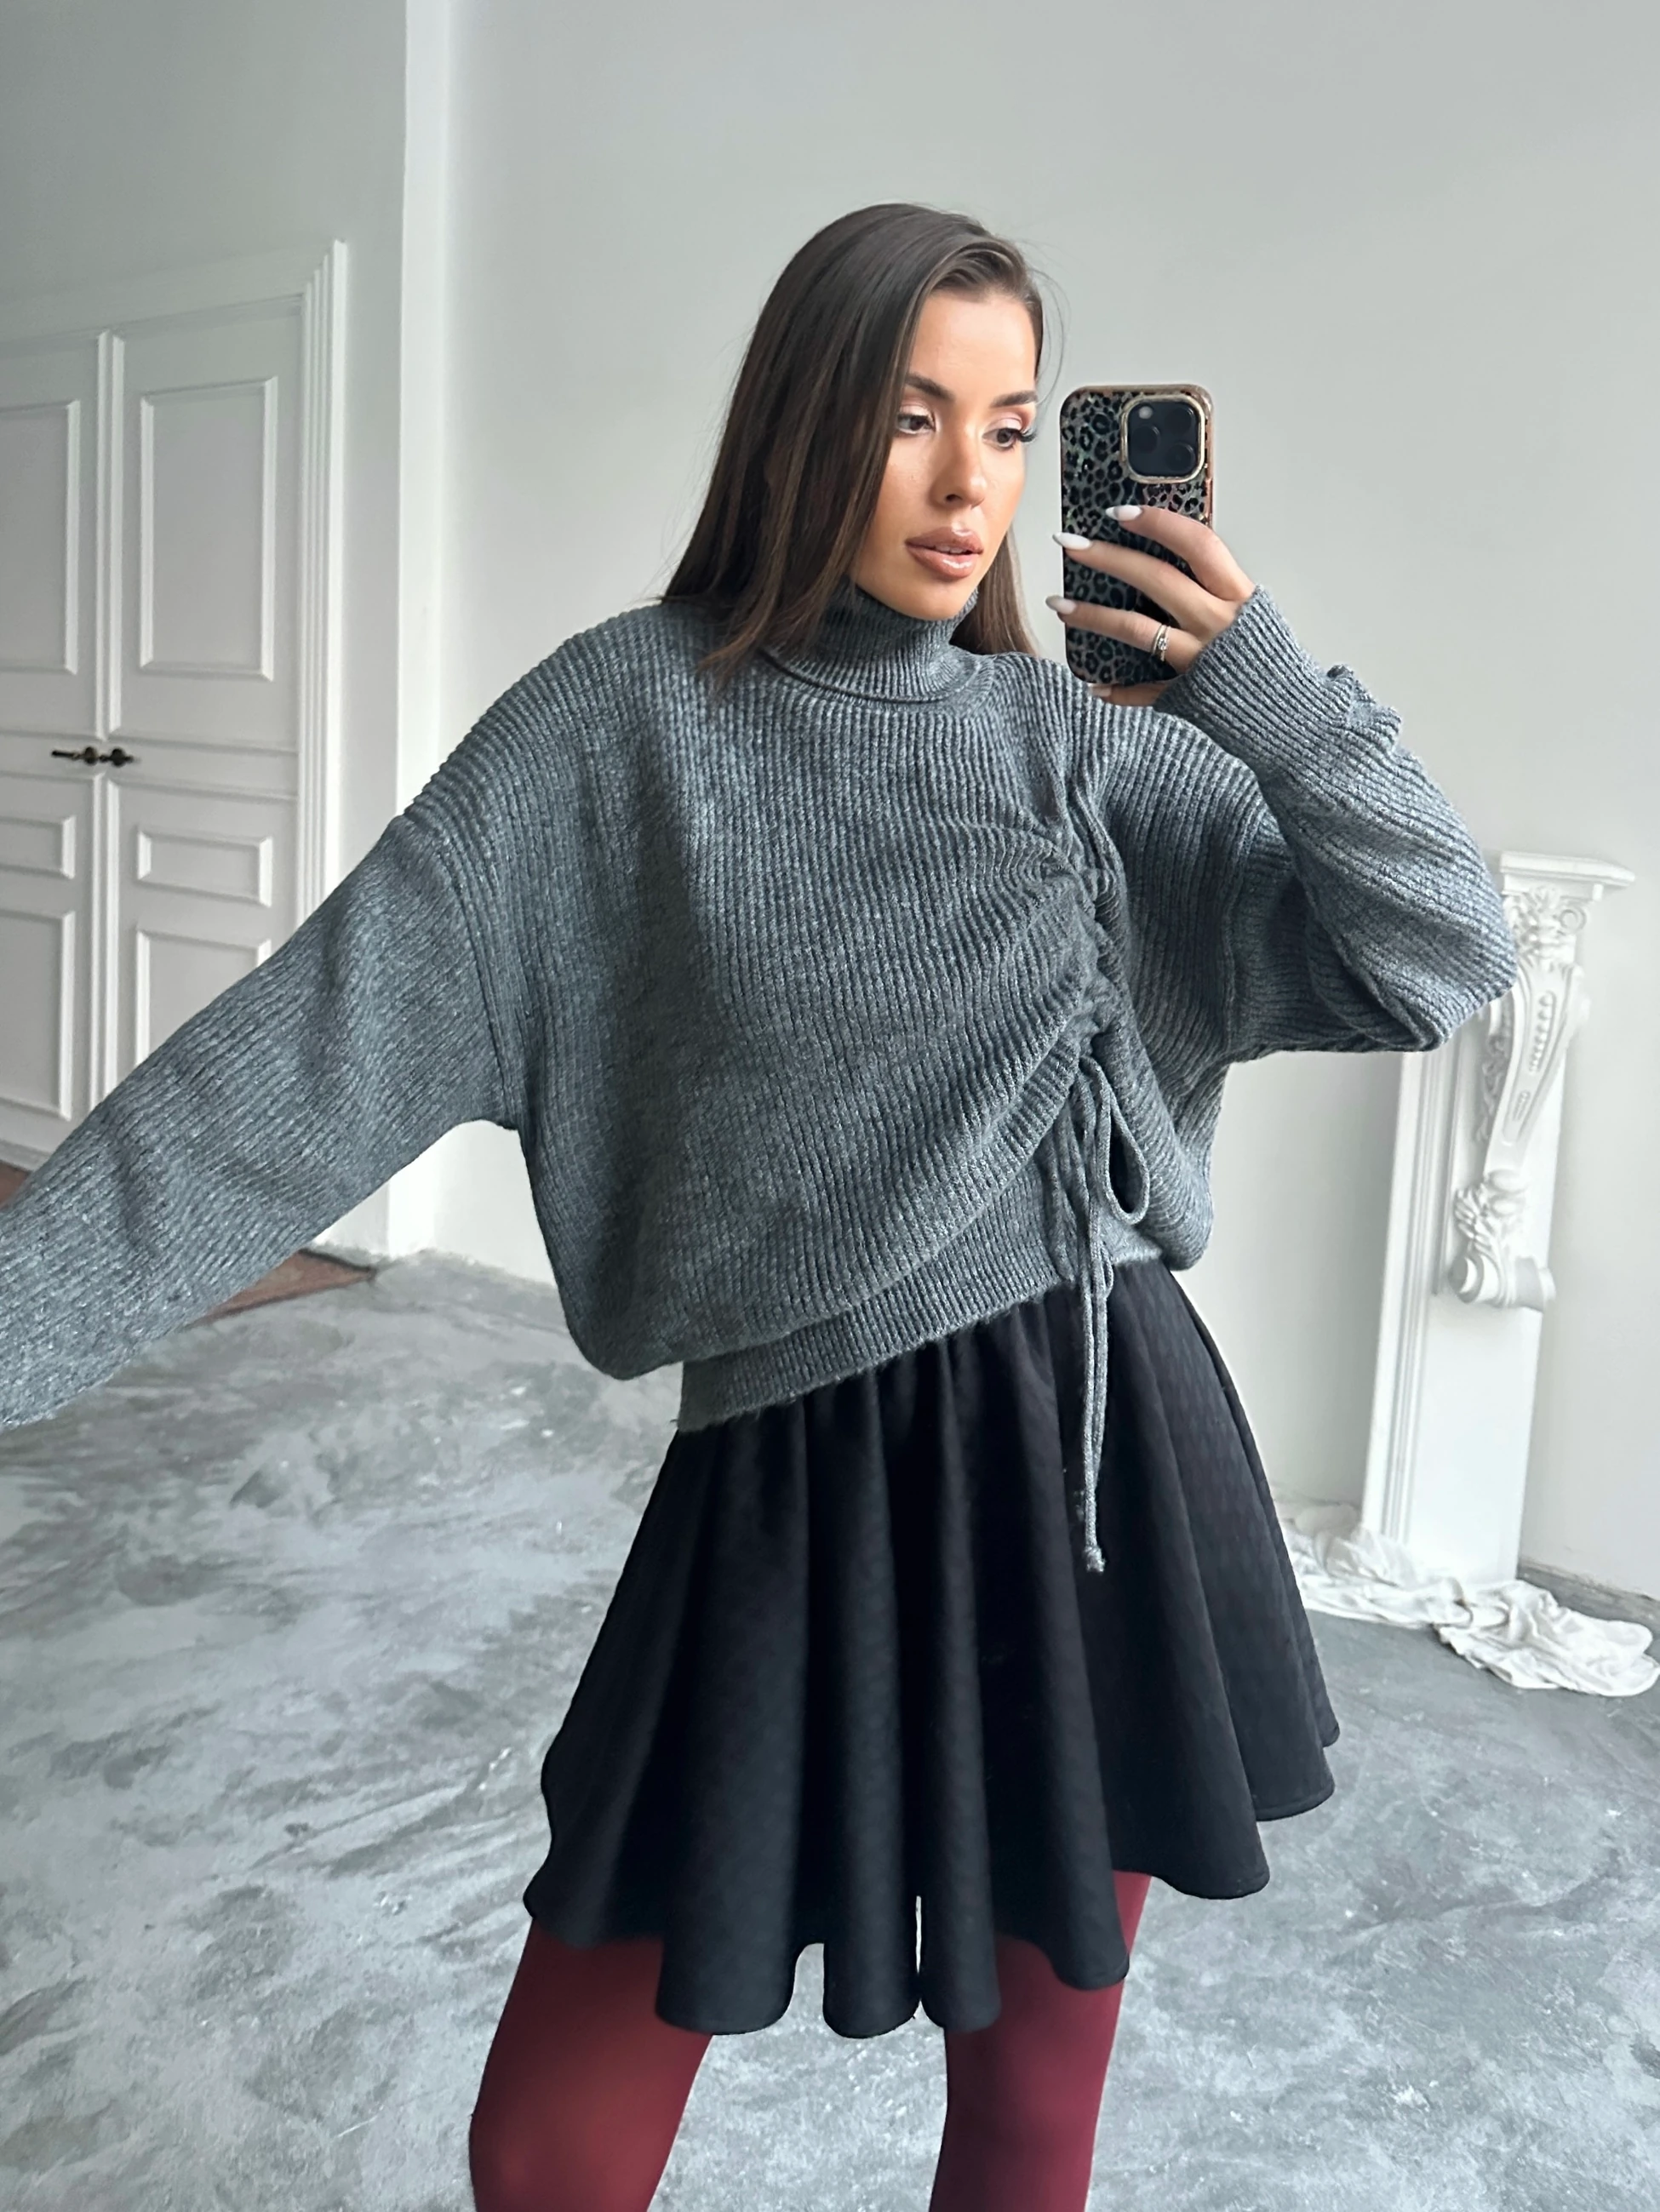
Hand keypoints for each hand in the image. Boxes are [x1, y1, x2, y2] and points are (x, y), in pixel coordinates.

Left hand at [1046, 507, 1254, 705]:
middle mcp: (1218, 622)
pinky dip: (1117, 690)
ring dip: (1092, 616)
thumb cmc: (1272, 660)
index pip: (1197, 544)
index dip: (1158, 523)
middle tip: (1069, 544)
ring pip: (1137, 630)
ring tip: (1059, 604)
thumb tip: (1173, 560)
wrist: (1297, 716)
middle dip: (1108, 558)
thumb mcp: (1253, 613)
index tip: (1119, 511)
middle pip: (1156, 580)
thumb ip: (1217, 590)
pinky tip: (1093, 683)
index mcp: (1238, 595)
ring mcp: (1200, 659)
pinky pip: (1144, 691)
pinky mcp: (1188, 695)